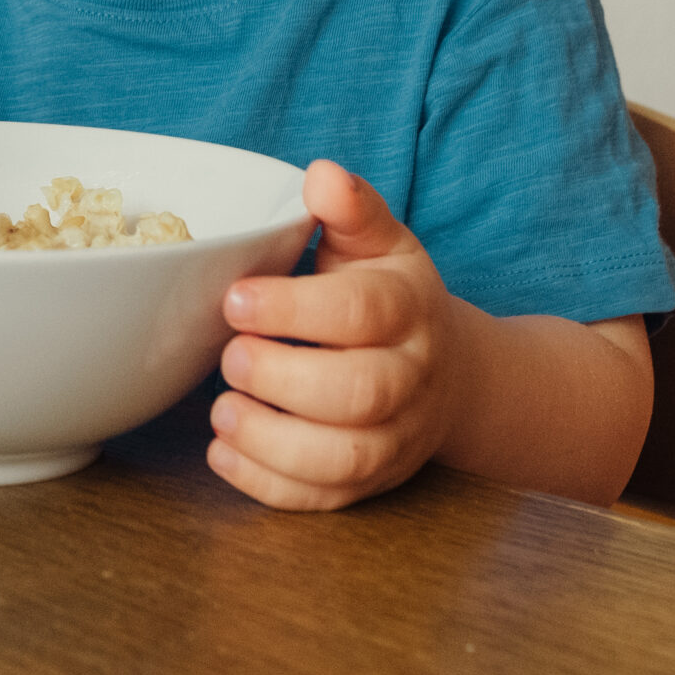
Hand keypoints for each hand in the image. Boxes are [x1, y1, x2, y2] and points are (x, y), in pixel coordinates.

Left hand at [207, 160, 466, 509]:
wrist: (451, 376)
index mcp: (409, 309)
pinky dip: (268, 484)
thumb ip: (350, 210)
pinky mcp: (370, 484)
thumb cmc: (391, 300)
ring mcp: (395, 438)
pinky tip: (224, 450)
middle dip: (283, 378)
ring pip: (343, 457)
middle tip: (231, 358)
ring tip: (223, 409)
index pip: (361, 312)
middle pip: (358, 392)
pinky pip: (324, 499)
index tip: (235, 299)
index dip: (295, 309)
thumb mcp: (380, 245)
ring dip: (272, 440)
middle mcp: (410, 378)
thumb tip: (321, 174)